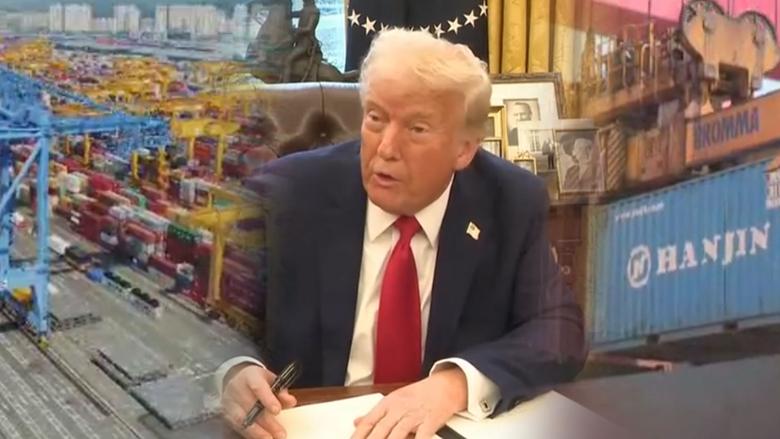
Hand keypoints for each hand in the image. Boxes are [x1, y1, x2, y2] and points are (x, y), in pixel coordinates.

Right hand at [221, 364, 297, 438]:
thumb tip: (291, 402)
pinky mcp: (226, 414)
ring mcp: (229, 402)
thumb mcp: (271, 380)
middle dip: (267, 422)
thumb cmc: (256, 380)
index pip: (258, 387)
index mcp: (250, 376)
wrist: (235, 379)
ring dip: (257, 432)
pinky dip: (250, 434)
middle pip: (251, 407)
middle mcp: (236, 388)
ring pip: (241, 420)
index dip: (267, 399)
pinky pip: (237, 427)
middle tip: (280, 433)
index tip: (277, 410)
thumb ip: (282, 391)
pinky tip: (260, 438)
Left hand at [351, 367, 467, 438]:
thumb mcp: (394, 400)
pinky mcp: (430, 422)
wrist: (445, 386)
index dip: (358, 435)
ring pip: (397, 434)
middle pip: (380, 430)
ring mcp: (414, 415)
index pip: (368, 421)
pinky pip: (422, 436)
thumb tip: (357, 422)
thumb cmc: (419, 394)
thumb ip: (376, 413)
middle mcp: (399, 409)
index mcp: (388, 403)